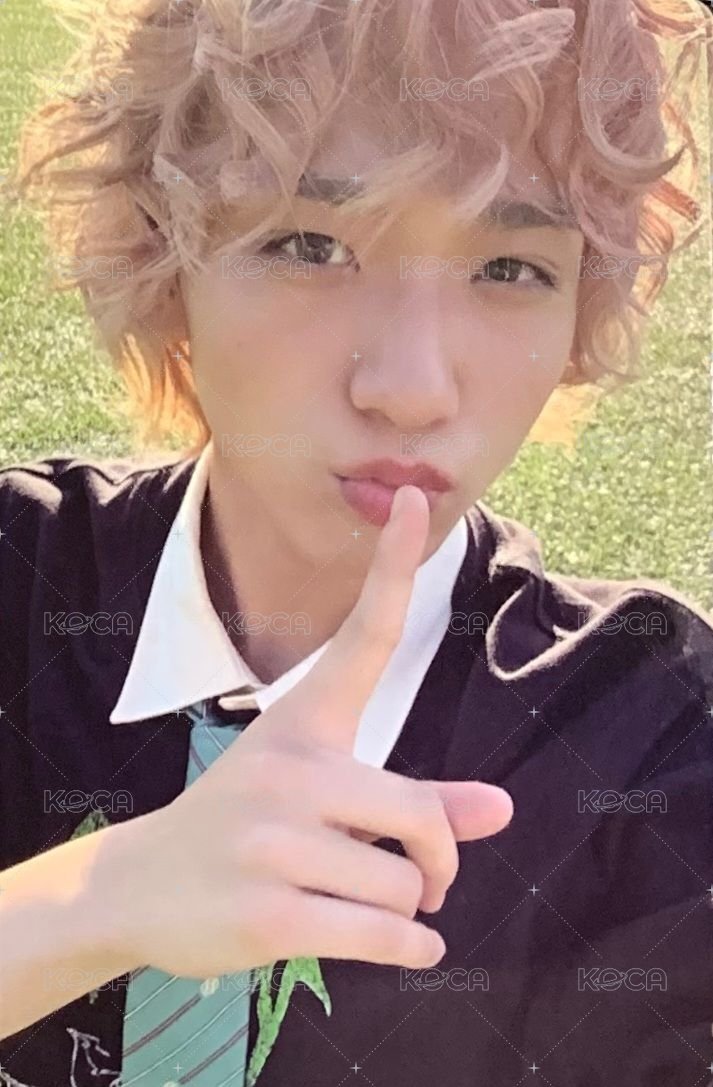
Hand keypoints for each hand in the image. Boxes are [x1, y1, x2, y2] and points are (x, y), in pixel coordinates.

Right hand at [109, 485, 512, 976]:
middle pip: (423, 817)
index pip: (362, 635)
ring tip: (366, 907)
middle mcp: (288, 770)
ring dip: (409, 911)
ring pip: (405, 887)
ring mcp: (274, 841)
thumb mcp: (321, 796)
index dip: (395, 566)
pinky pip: (387, 938)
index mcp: (302, 725)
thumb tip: (501, 809)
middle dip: (441, 862)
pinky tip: (407, 949)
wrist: (137, 886)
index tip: (417, 501)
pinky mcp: (270, 914)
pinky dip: (412, 952)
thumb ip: (417, 800)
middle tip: (432, 881)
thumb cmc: (246, 828)